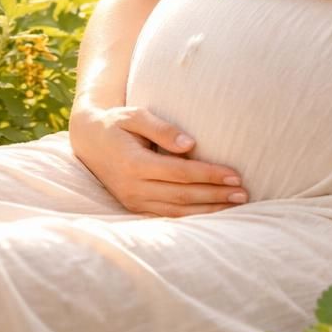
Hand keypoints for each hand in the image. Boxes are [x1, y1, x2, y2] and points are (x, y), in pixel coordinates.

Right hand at [68, 104, 249, 217]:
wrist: (89, 140)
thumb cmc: (117, 123)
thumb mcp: (135, 116)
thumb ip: (161, 129)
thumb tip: (190, 144)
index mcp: (134, 164)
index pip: (180, 173)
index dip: (209, 175)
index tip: (235, 175)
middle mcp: (133, 187)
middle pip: (182, 195)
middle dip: (215, 195)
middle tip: (243, 194)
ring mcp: (133, 200)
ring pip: (176, 210)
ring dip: (208, 209)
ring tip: (234, 205)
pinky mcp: (134, 207)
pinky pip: (167, 215)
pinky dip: (191, 216)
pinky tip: (212, 212)